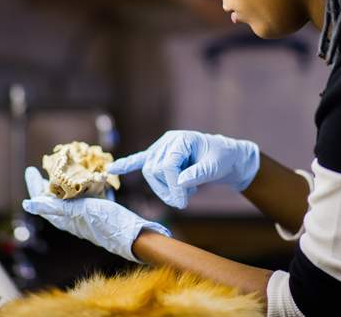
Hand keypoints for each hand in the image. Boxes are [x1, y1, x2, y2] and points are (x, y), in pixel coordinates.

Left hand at [22, 167, 170, 262]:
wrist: (132, 235)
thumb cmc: (105, 223)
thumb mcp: (77, 211)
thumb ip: (53, 207)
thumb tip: (28, 204)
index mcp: (64, 219)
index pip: (42, 201)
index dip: (35, 186)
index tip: (31, 170)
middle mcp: (73, 218)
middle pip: (56, 198)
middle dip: (50, 181)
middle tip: (47, 165)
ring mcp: (87, 215)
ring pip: (73, 197)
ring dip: (69, 183)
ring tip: (67, 168)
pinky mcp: (100, 212)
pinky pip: (89, 196)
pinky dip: (87, 186)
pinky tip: (92, 177)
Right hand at [107, 130, 259, 208]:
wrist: (227, 157)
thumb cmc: (222, 159)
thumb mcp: (215, 167)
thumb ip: (198, 173)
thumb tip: (180, 182)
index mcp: (180, 139)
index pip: (167, 165)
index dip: (173, 186)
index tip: (183, 202)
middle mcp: (167, 142)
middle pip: (154, 169)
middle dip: (166, 189)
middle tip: (182, 202)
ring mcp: (162, 148)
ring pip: (150, 172)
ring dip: (163, 188)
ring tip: (182, 195)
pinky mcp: (160, 157)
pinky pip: (140, 160)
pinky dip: (128, 164)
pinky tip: (113, 169)